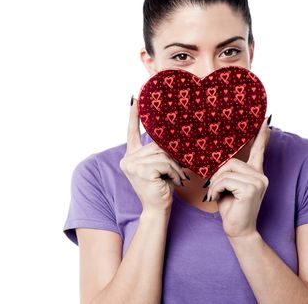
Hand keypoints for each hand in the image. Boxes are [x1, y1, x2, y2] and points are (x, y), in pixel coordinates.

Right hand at [119, 97, 188, 213]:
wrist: (158, 209)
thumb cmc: (161, 187)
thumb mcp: (159, 166)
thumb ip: (159, 151)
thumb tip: (172, 135)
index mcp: (131, 156)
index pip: (131, 132)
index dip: (133, 115)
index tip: (135, 98)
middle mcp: (127, 159)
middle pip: (156, 146)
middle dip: (171, 157)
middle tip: (180, 170)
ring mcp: (132, 165)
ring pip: (162, 155)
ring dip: (175, 166)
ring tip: (179, 177)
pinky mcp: (142, 171)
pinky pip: (165, 163)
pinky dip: (174, 171)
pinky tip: (175, 181)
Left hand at [205, 115, 271, 237]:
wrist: (238, 230)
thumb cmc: (231, 208)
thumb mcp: (229, 186)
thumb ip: (229, 171)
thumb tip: (222, 159)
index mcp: (256, 173)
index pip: (259, 150)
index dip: (261, 135)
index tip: (264, 119)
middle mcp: (260, 175)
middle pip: (231, 161)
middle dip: (217, 174)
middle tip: (213, 188)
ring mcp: (258, 182)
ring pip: (226, 170)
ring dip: (215, 183)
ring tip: (216, 195)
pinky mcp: (251, 189)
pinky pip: (224, 180)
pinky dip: (215, 189)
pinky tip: (217, 198)